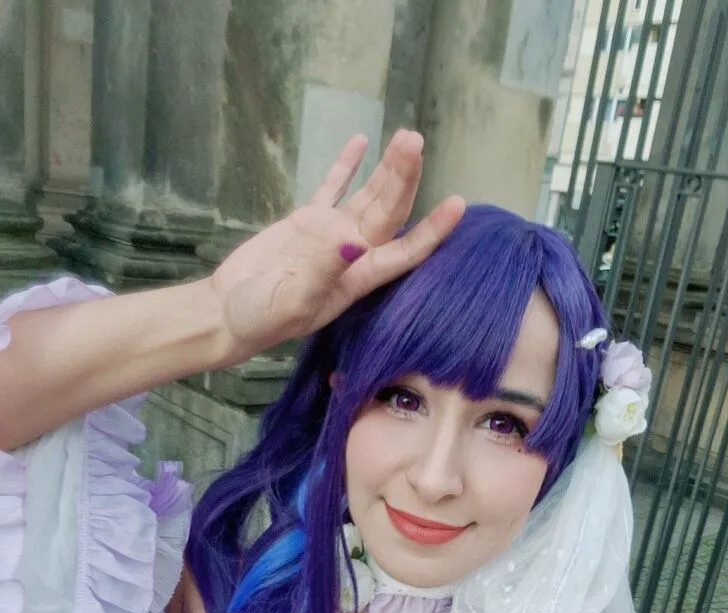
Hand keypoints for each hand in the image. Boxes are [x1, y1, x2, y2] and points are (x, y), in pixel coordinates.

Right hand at [210, 130, 464, 361]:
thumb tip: (353, 242)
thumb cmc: (262, 318)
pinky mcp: (306, 222)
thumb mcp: (293, 299)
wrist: (227, 312)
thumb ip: (323, 270)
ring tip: (405, 136)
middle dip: (405, 177)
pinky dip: (347, 166)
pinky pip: (332, 188)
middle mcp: (352, 255)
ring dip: (386, 168)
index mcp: (357, 278)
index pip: (404, 251)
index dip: (432, 230)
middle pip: (389, 211)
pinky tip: (363, 141)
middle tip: (415, 140)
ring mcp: (331, 236)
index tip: (457, 204)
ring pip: (367, 196)